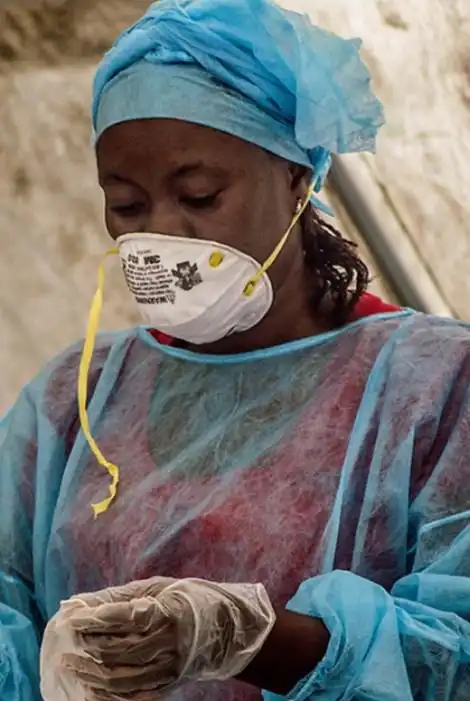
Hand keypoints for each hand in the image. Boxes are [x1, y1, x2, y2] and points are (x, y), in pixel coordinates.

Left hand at [40, 577, 275, 700]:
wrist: (228, 629)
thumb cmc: (190, 599)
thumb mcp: (159, 587)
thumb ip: (121, 596)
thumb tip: (82, 602)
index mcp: (166, 611)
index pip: (123, 616)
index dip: (95, 618)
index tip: (72, 617)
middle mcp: (167, 642)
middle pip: (118, 649)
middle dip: (88, 645)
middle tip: (66, 641)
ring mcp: (168, 666)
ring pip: (121, 676)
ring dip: (91, 671)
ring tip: (71, 664)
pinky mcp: (168, 682)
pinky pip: (133, 692)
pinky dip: (108, 690)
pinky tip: (91, 682)